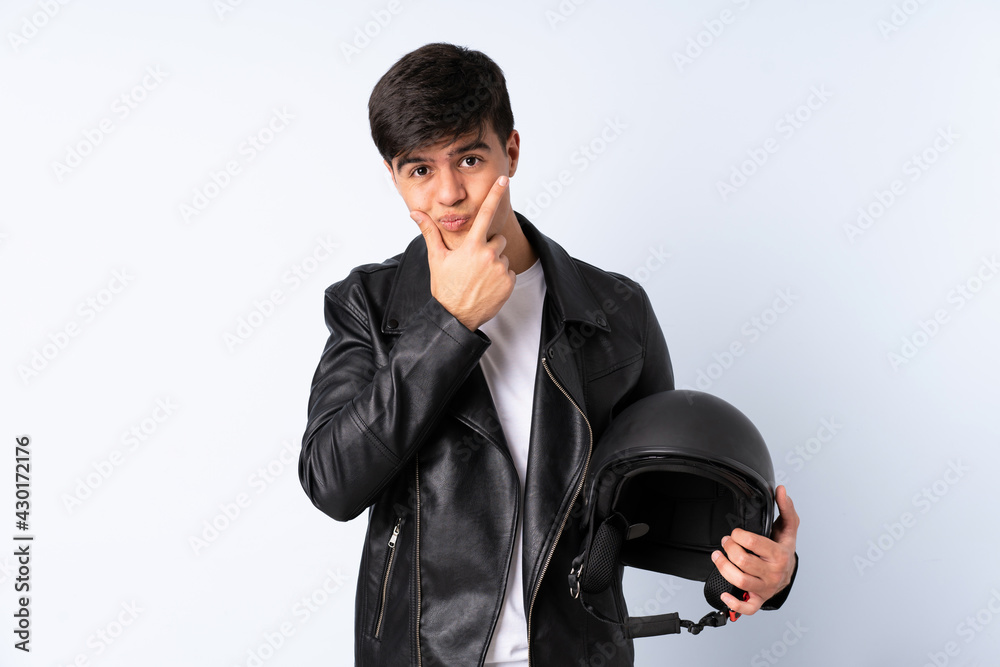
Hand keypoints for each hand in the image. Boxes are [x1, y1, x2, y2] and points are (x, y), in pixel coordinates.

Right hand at [410, 175, 514, 330]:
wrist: (456, 317)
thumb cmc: (445, 287)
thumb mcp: (436, 258)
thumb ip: (430, 232)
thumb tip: (415, 213)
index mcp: (471, 246)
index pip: (485, 213)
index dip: (494, 194)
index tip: (503, 179)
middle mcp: (488, 255)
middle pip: (497, 239)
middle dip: (488, 247)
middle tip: (473, 263)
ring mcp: (500, 269)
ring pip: (502, 256)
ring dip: (494, 263)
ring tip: (479, 277)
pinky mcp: (509, 282)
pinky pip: (509, 272)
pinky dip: (500, 277)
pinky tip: (487, 286)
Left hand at [711, 484, 798, 614]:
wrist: (790, 573)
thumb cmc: (785, 549)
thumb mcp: (789, 528)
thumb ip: (785, 508)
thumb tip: (781, 490)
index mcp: (779, 554)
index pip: (753, 542)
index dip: (739, 535)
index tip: (735, 532)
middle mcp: (773, 573)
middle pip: (743, 561)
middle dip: (729, 548)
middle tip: (725, 542)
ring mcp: (765, 588)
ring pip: (740, 581)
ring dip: (723, 568)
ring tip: (718, 557)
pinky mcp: (759, 600)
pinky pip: (746, 608)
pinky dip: (734, 604)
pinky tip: (725, 594)